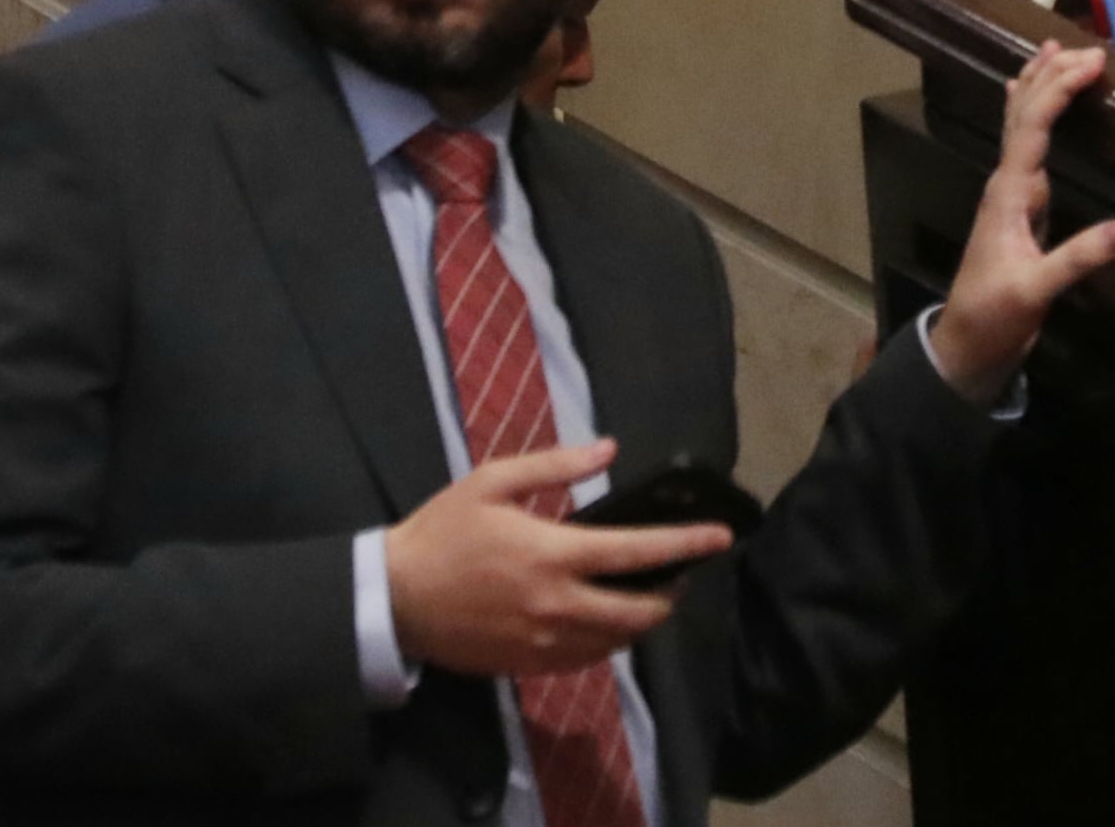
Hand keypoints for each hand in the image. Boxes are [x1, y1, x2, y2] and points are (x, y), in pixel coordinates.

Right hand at [382, 441, 725, 677]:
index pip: (637, 552)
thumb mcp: (492, 482)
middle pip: (640, 611)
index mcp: (553, 555)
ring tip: (649, 593)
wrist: (392, 599)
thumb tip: (610, 450)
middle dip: (672, 593)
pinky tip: (607, 618)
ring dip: (642, 619)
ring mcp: (543, 641)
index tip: (722, 536)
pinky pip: (586, 660)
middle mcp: (557, 605)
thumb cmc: (442, 533)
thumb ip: (555, 465)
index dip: (687, 544)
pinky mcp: (527, 665)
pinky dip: (608, 640)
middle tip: (680, 572)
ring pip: (617, 640)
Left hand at [927, 39, 1114, 405]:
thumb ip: (1075, 260)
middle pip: (1022, 114)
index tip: (1093, 63)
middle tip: (1086, 49)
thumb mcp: (1035, 293)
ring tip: (1051, 50)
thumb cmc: (995, 317)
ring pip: (1019, 125)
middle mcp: (1006, 184)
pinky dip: (1032, 117)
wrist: (967, 345)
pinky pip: (1025, 147)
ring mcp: (1009, 195)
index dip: (1060, 90)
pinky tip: (1029, 106)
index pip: (1033, 126)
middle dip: (1051, 77)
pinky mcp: (1018, 209)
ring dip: (1037, 86)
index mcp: (1009, 194)